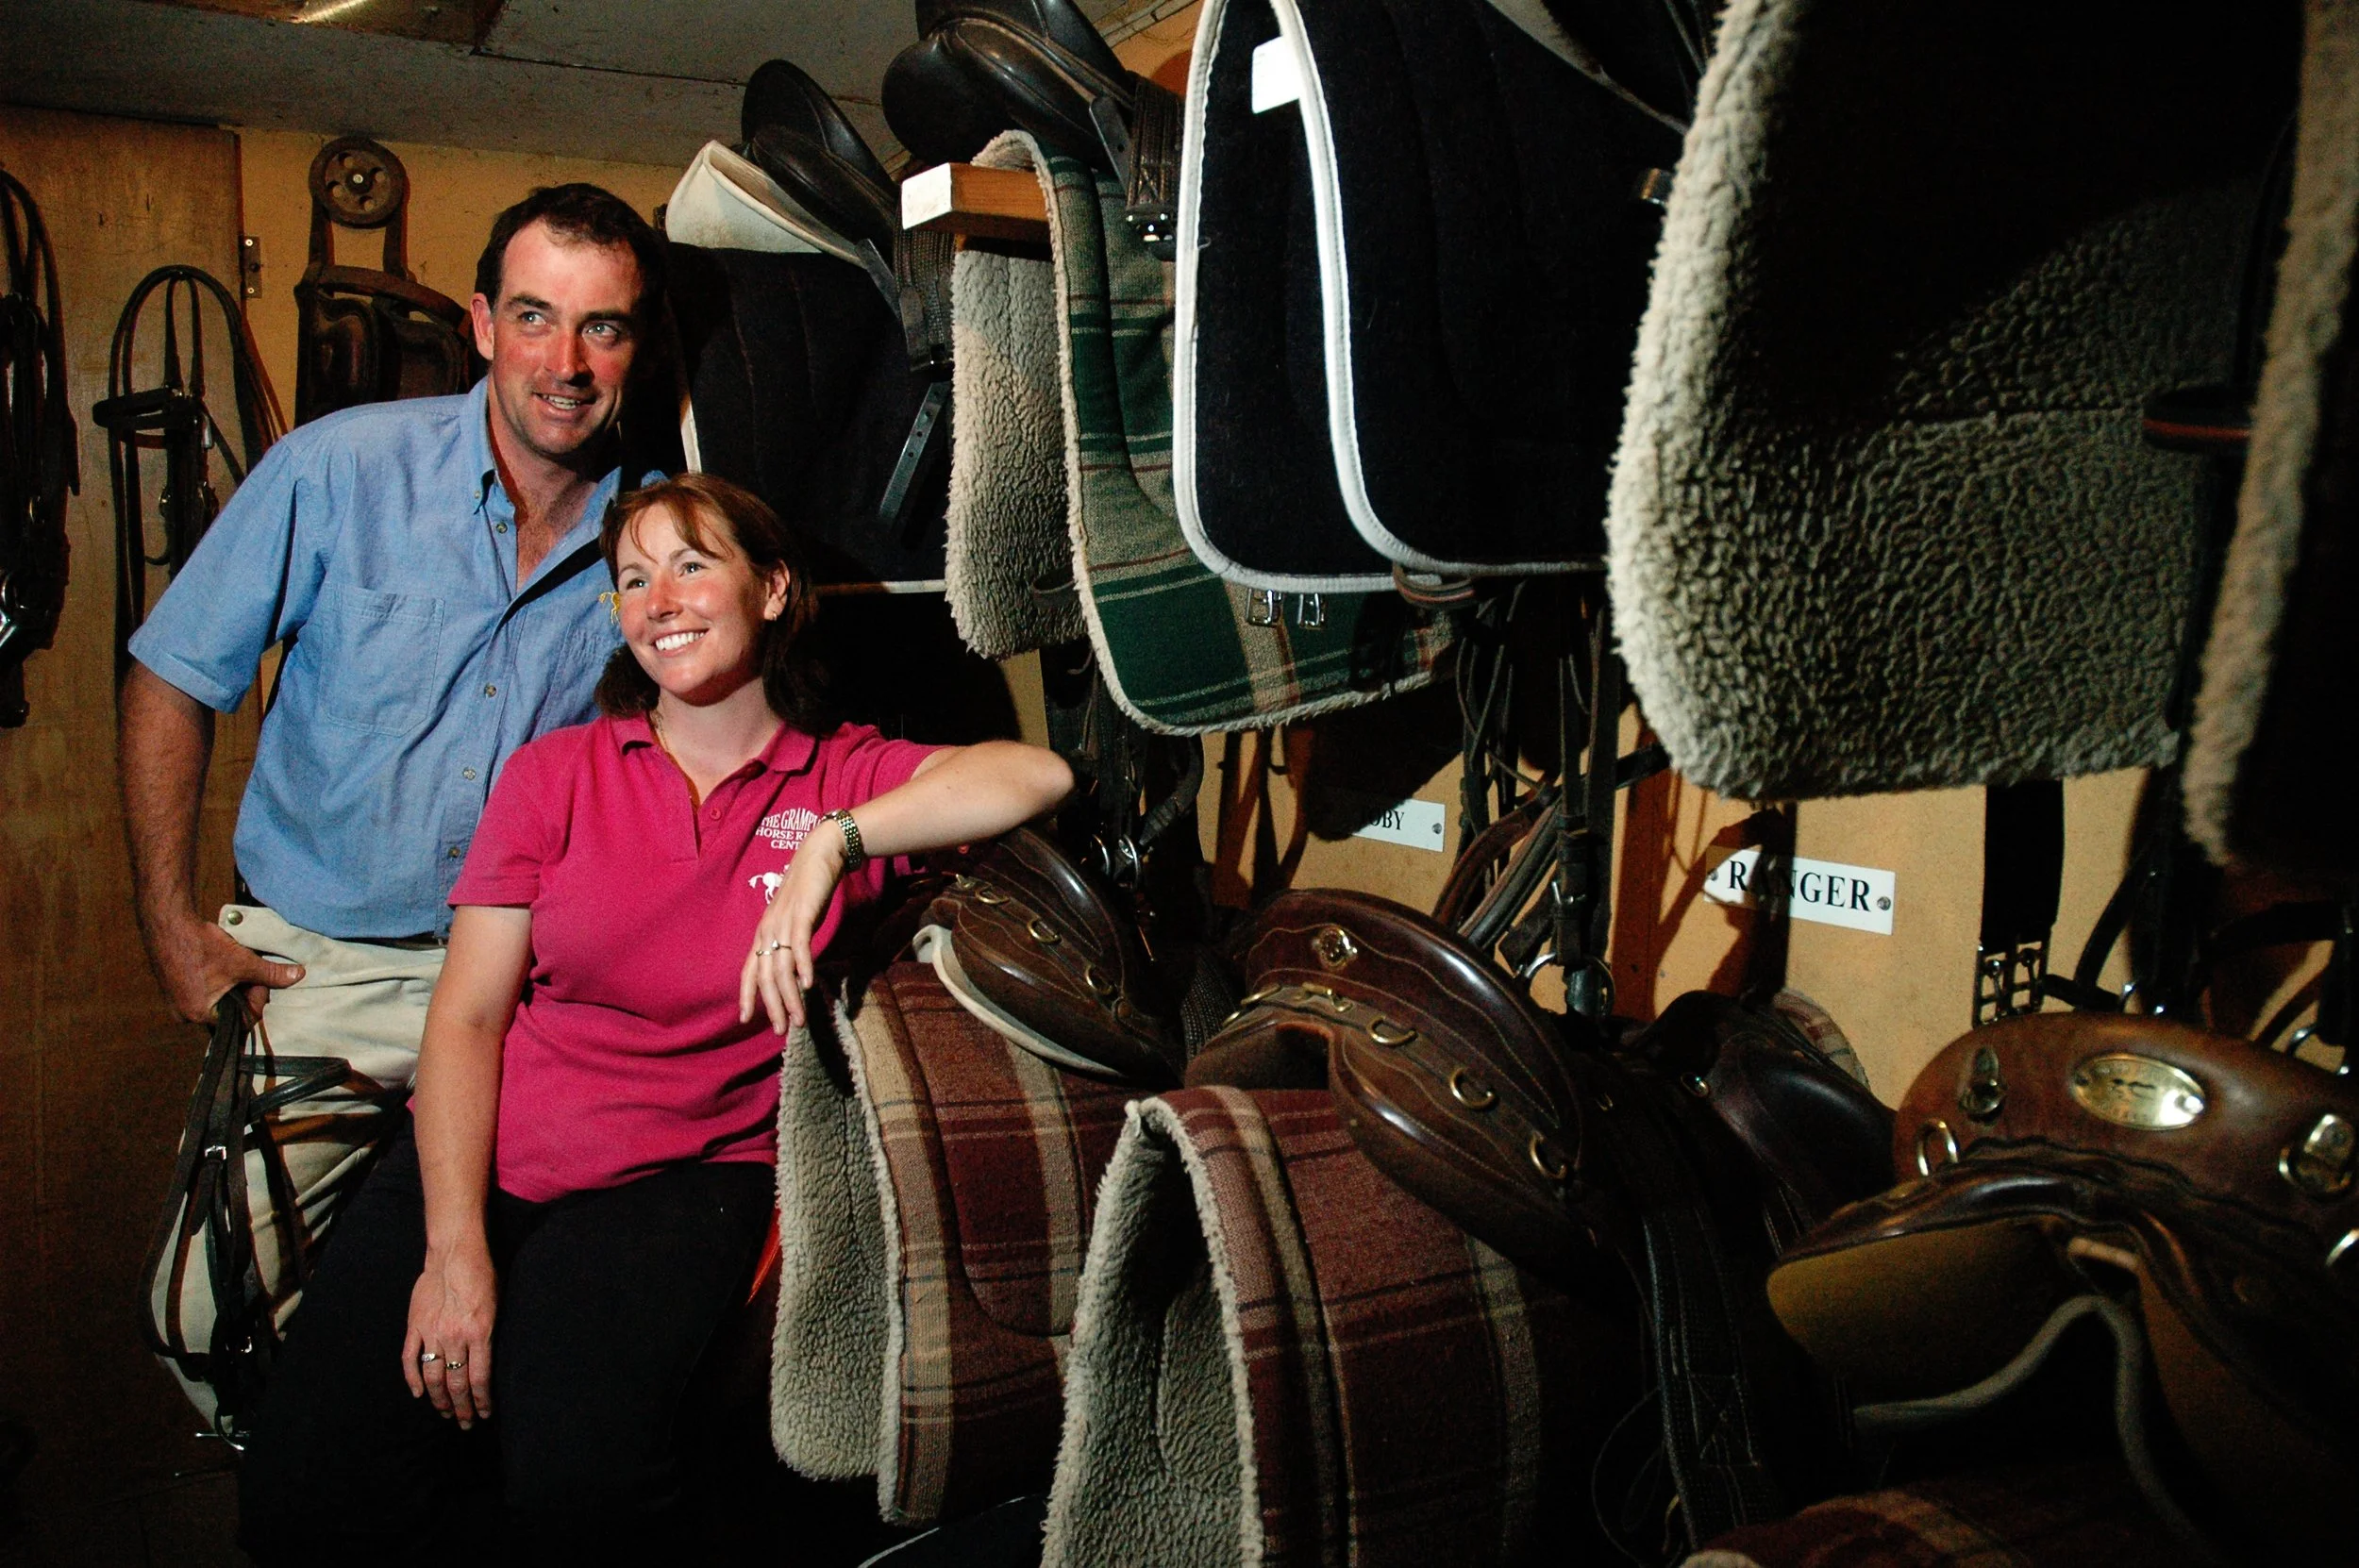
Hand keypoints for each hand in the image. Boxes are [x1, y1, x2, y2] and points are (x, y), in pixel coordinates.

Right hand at [150, 912, 303, 1023]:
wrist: (168, 924)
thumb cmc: (200, 945)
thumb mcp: (242, 961)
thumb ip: (271, 973)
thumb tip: (298, 976)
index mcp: (199, 1015)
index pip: (241, 1021)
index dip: (256, 1000)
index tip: (259, 981)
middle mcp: (185, 1015)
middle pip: (229, 1012)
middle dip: (244, 993)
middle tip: (248, 971)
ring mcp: (176, 1003)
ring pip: (216, 1001)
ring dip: (230, 986)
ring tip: (232, 965)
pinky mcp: (173, 989)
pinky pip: (202, 992)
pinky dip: (215, 981)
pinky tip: (217, 964)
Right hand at [403, 1240, 497, 1427]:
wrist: (455, 1255)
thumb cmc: (483, 1277)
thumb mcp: (497, 1307)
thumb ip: (489, 1336)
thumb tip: (488, 1364)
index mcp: (480, 1333)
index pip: (479, 1379)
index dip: (480, 1401)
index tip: (483, 1414)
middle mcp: (455, 1337)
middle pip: (457, 1383)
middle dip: (461, 1407)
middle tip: (464, 1422)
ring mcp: (432, 1333)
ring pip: (433, 1377)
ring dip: (439, 1399)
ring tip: (445, 1412)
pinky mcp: (415, 1326)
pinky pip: (410, 1359)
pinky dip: (413, 1379)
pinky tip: (419, 1393)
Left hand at [739, 822, 848, 1034]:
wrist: (819, 855)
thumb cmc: (808, 892)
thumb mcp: (795, 922)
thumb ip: (790, 945)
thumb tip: (794, 971)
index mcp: (763, 934)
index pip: (749, 971)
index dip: (747, 996)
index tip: (746, 1020)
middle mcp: (768, 930)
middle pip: (765, 976)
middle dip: (772, 1007)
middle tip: (780, 1030)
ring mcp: (784, 922)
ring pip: (782, 968)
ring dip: (790, 997)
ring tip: (799, 1019)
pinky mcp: (803, 914)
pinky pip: (799, 946)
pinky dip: (803, 967)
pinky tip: (808, 985)